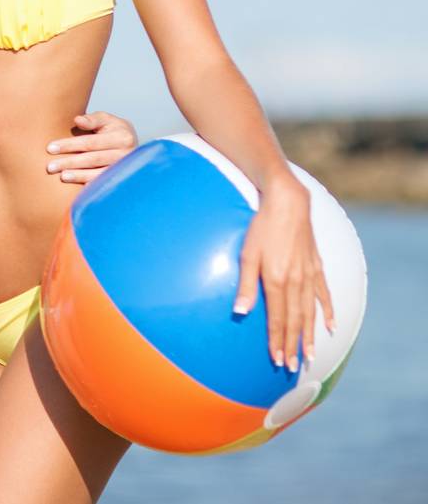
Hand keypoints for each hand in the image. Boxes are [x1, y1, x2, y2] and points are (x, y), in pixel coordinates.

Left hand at [45, 111, 137, 183]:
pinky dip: (91, 187)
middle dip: (70, 163)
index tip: (50, 148)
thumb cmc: (112, 130)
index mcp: (122, 137)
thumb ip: (92, 119)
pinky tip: (78, 189)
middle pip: (93, 159)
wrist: (130, 144)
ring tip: (62, 177)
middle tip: (50, 167)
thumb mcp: (105, 120)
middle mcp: (126, 154)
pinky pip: (104, 185)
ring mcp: (125, 170)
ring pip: (99, 174)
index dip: (69, 145)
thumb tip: (77, 120)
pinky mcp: (122, 180)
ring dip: (79, 176)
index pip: (90, 142)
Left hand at [235, 175, 334, 369]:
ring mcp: (309, 276)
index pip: (278, 319)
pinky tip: (331, 326)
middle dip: (294, 346)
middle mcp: (296, 282)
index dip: (278, 341)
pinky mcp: (317, 267)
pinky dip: (328, 312)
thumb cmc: (261, 228)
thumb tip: (240, 312)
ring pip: (311, 313)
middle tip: (293, 367)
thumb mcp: (247, 255)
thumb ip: (245, 285)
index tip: (277, 360)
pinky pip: (324, 295)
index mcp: (277, 281)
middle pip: (295, 321)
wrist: (287, 204)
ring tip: (310, 355)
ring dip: (310, 335)